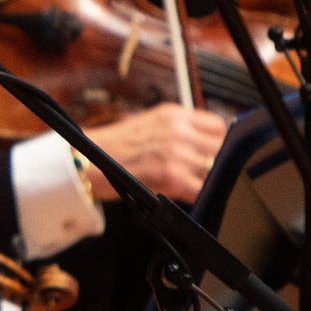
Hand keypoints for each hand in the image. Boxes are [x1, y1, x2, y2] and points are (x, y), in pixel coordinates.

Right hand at [82, 105, 228, 202]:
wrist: (88, 161)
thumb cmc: (114, 147)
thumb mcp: (150, 124)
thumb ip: (180, 129)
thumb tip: (207, 145)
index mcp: (174, 114)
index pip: (219, 125)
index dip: (221, 142)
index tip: (217, 153)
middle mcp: (179, 130)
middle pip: (223, 147)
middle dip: (219, 162)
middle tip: (207, 172)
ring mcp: (177, 153)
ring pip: (217, 169)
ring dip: (210, 180)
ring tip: (194, 184)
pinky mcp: (172, 176)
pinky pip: (204, 189)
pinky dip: (201, 195)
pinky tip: (189, 195)